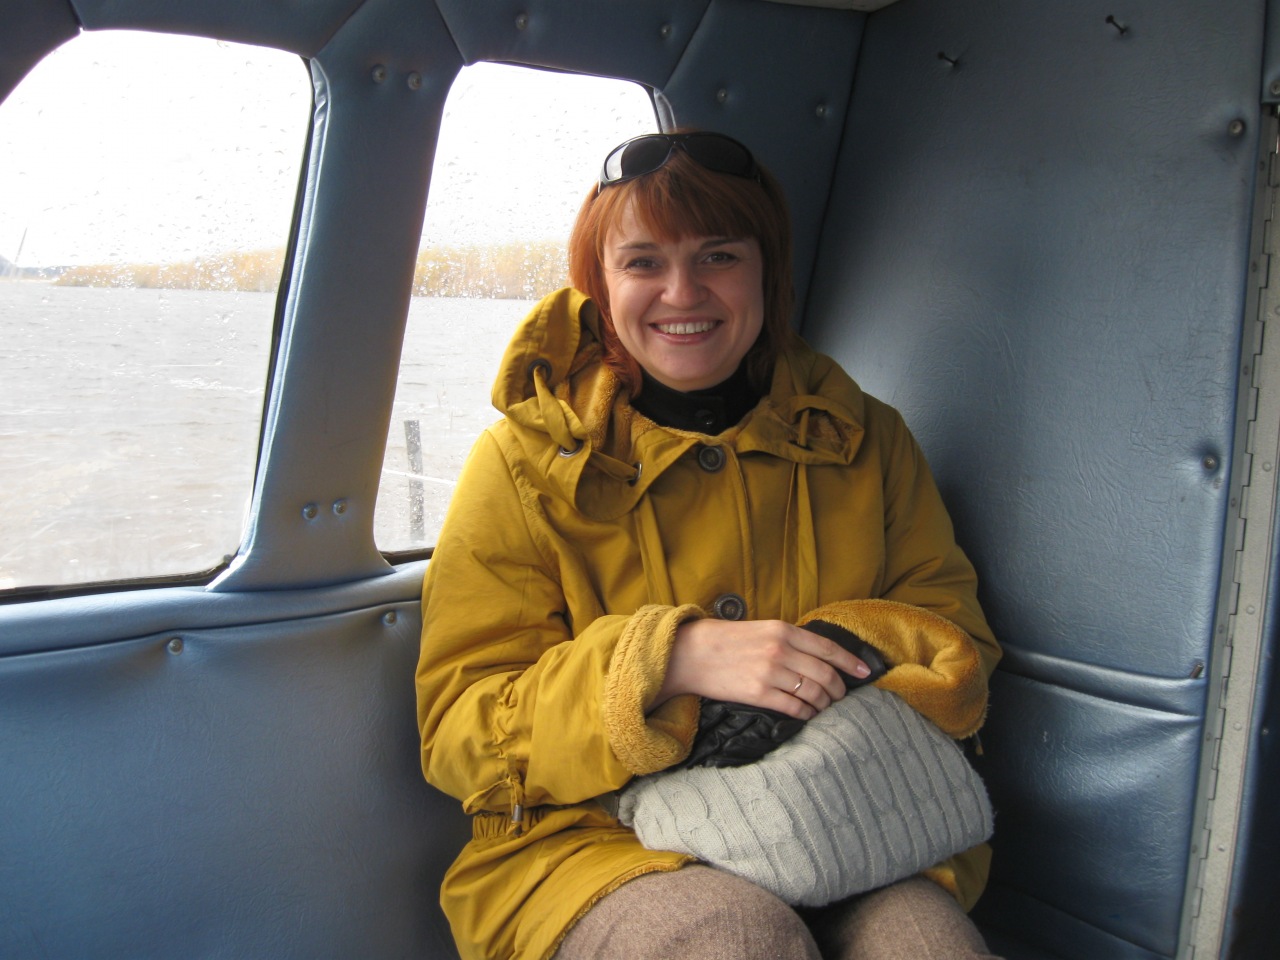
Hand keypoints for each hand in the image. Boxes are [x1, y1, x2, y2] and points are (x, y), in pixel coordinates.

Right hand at [655, 618, 871, 719]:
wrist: (689, 654)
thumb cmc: (724, 640)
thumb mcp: (761, 629)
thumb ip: (789, 639)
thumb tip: (818, 657)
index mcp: (782, 630)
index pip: (828, 648)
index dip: (851, 662)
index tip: (865, 673)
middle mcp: (779, 650)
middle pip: (825, 674)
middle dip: (838, 689)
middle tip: (840, 696)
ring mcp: (769, 673)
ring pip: (812, 693)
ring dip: (823, 703)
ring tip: (823, 707)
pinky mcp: (758, 694)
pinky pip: (794, 708)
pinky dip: (806, 714)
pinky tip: (806, 714)